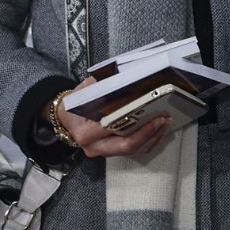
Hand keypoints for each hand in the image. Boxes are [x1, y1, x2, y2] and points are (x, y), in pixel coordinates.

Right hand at [57, 78, 173, 160]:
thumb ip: (102, 85)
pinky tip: (157, 132)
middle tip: (164, 119)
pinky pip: (133, 152)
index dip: (135, 123)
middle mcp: (94, 146)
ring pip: (133, 150)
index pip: (115, 128)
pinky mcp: (110, 153)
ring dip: (152, 138)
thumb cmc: (75, 104)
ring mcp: (102, 152)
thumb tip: (125, 76)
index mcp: (86, 131)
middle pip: (127, 145)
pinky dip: (147, 142)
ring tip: (165, 123)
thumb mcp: (83, 91)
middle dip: (149, 133)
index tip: (153, 112)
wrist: (64, 119)